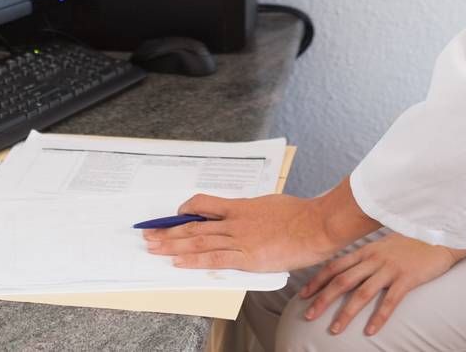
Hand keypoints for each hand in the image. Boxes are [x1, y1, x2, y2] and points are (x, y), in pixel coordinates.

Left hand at [142, 181, 379, 273]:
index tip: (173, 215)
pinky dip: (194, 260)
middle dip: (168, 230)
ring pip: (198, 241)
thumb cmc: (299, 215)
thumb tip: (242, 215)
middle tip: (149, 233)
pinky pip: (214, 259)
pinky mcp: (247, 258)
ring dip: (172, 245)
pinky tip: (178, 262)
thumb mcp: (269, 205)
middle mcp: (235, 221)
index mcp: (241, 206)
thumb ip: (252, 212)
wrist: (316, 225)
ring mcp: (240, 239)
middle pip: (194, 225)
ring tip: (154, 248)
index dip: (185, 210)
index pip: (204, 204)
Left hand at [300, 234, 465, 337]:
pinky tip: (370, 331)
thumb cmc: (412, 243)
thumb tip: (351, 269)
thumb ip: (368, 257)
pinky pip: (390, 301)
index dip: (317, 281)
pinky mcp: (407, 278)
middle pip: (342, 280)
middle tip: (308, 316)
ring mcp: (390, 268)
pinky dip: (379, 317)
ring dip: (346, 313)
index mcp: (366, 251)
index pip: (335, 265)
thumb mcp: (384, 246)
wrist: (440, 236)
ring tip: (334, 330)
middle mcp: (374, 258)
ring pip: (362, 293)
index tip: (303, 295)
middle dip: (323, 299)